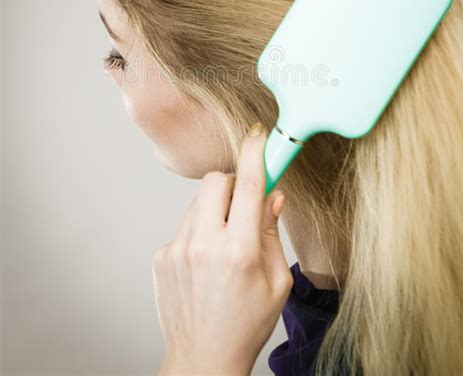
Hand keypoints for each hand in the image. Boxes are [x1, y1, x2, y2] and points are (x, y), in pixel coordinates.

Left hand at [152, 122, 292, 375]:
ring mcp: (177, 249)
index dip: (255, 153)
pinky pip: (184, 225)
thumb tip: (273, 195)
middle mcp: (204, 244)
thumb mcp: (276, 282)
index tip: (258, 134)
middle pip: (215, 181)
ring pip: (198, 202)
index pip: (249, 186)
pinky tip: (205, 262)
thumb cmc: (246, 323)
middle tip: (244, 205)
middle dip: (232, 183)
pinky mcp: (162, 255)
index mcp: (239, 251)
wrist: (203, 358)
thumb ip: (272, 234)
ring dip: (215, 209)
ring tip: (224, 243)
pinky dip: (199, 232)